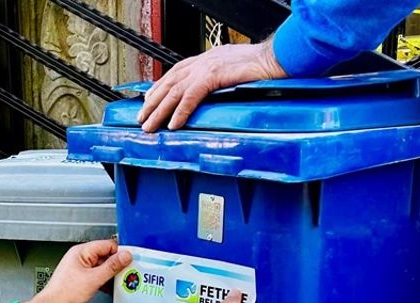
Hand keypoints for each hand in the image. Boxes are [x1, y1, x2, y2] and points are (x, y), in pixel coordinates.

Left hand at [17, 239, 131, 302]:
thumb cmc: (64, 294)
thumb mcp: (93, 279)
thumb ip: (112, 266)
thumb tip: (125, 255)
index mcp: (81, 252)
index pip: (107, 245)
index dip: (120, 253)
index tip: (129, 262)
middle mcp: (80, 257)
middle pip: (106, 256)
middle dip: (116, 266)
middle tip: (126, 274)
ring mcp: (80, 268)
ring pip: (102, 267)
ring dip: (111, 275)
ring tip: (118, 283)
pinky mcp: (81, 278)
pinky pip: (97, 276)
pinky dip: (104, 281)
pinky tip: (108, 289)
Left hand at [137, 41, 286, 132]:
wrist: (278, 58)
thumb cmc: (263, 67)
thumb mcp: (234, 72)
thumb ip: (219, 80)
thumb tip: (212, 96)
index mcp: (207, 58)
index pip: (175, 73)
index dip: (160, 88)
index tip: (149, 102)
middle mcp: (203, 61)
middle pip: (169, 82)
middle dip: (153, 102)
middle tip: (142, 118)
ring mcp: (208, 67)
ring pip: (175, 91)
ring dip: (160, 110)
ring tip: (149, 126)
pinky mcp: (215, 75)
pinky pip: (191, 96)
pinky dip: (180, 111)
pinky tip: (173, 124)